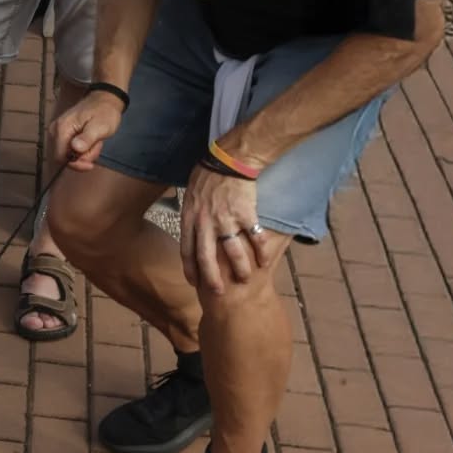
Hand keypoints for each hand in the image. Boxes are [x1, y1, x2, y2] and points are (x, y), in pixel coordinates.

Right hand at [49, 89, 124, 171]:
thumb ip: (87, 138)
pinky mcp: (63, 133)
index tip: (91, 163)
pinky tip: (90, 140)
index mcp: (62, 129)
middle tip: (96, 146)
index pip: (60, 157)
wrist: (105, 100)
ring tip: (95, 141)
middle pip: (64, 157)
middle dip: (82, 157)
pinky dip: (82, 149)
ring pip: (68, 154)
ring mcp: (58, 132)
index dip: (75, 164)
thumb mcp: (100, 127)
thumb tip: (75, 148)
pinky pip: (70, 149)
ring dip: (84, 153)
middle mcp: (55, 131)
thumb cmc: (104, 112)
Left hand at [179, 163, 276, 293]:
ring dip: (240, 268)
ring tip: (245, 280)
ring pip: (232, 252)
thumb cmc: (208, 174)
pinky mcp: (246, 214)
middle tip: (217, 293)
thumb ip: (190, 215)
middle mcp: (206, 222)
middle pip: (207, 257)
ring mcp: (226, 219)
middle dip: (212, 278)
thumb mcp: (190, 195)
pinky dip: (261, 251)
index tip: (194, 283)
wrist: (229, 159)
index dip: (190, 269)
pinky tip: (265, 261)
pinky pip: (254, 238)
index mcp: (190, 218)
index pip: (187, 250)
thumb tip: (189, 230)